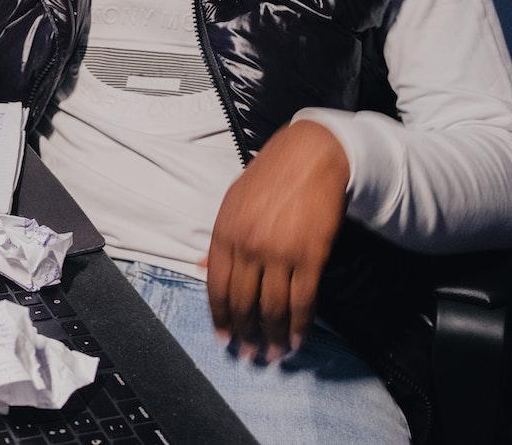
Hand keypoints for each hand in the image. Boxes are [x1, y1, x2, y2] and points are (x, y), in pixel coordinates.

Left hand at [201, 120, 349, 363]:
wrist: (310, 156)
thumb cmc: (270, 177)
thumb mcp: (234, 203)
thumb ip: (220, 239)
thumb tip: (201, 267)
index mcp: (224, 232)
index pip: (217, 286)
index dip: (220, 317)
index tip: (224, 337)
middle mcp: (248, 245)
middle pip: (243, 302)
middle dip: (244, 333)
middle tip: (248, 354)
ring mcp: (280, 252)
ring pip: (272, 307)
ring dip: (272, 336)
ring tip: (273, 353)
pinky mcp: (310, 256)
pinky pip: (302, 300)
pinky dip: (299, 324)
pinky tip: (297, 337)